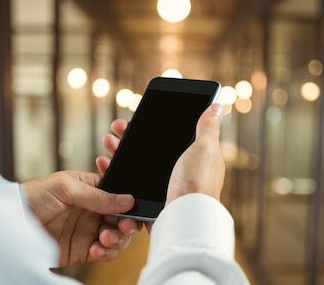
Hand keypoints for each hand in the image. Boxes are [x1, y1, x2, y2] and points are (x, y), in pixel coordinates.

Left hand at [20, 171, 142, 265]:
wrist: (10, 224)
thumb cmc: (33, 196)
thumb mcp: (66, 187)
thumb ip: (98, 195)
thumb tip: (127, 199)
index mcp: (91, 189)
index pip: (119, 195)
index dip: (129, 203)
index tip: (133, 209)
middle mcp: (93, 210)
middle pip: (123, 218)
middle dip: (127, 224)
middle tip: (123, 227)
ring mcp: (89, 230)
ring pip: (118, 237)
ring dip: (117, 239)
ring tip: (104, 238)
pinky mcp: (83, 250)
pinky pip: (105, 252)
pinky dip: (106, 252)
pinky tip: (96, 249)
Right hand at [98, 103, 225, 206]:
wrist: (183, 218)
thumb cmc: (197, 183)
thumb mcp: (205, 148)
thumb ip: (208, 127)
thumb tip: (218, 105)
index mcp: (193, 157)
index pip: (169, 136)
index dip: (151, 125)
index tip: (134, 117)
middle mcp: (179, 171)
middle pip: (148, 149)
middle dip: (129, 137)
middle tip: (115, 129)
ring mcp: (163, 186)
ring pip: (135, 165)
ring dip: (118, 152)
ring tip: (107, 144)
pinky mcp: (150, 201)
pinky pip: (128, 185)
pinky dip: (115, 174)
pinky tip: (106, 165)